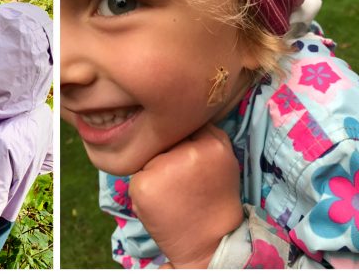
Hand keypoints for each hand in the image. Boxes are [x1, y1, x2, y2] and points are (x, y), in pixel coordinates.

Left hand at [129, 124, 242, 268]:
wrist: (209, 242)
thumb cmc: (213, 199)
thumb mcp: (222, 160)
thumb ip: (205, 136)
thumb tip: (175, 116)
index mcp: (212, 143)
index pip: (183, 126)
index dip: (182, 142)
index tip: (189, 160)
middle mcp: (188, 152)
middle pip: (162, 141)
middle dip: (166, 157)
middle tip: (183, 182)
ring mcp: (163, 168)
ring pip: (147, 158)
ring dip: (154, 172)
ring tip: (173, 193)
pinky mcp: (143, 185)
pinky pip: (136, 176)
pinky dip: (144, 189)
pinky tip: (161, 202)